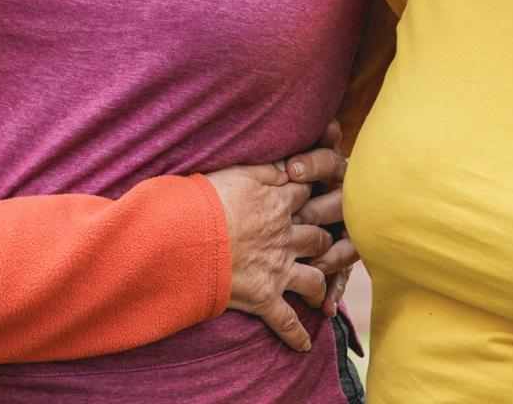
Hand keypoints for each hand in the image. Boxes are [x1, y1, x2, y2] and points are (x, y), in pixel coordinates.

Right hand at [205, 149, 344, 353]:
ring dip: (319, 286)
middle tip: (327, 243)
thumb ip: (265, 169)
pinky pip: (287, 322)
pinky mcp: (264, 297)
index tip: (316, 194)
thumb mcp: (235, 171)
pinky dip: (296, 336)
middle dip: (325, 239)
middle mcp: (285, 237)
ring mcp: (278, 269)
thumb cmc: (204, 200)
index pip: (307, 195)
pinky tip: (303, 346)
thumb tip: (286, 165)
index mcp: (278, 203)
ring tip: (320, 293)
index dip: (313, 194)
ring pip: (314, 279)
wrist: (186, 236)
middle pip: (319, 237)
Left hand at [290, 122, 359, 317]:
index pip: (330, 163)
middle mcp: (349, 198)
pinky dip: (334, 288)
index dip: (312, 164)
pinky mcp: (347, 255)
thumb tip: (330, 124)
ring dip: (330, 253)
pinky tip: (325, 304)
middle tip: (301, 217)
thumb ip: (317, 144)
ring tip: (314, 261)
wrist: (323, 202)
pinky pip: (344, 273)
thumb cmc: (303, 176)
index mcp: (337, 170)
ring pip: (347, 242)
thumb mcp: (303, 161)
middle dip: (319, 211)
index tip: (290, 169)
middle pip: (340, 203)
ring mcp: (352, 229)